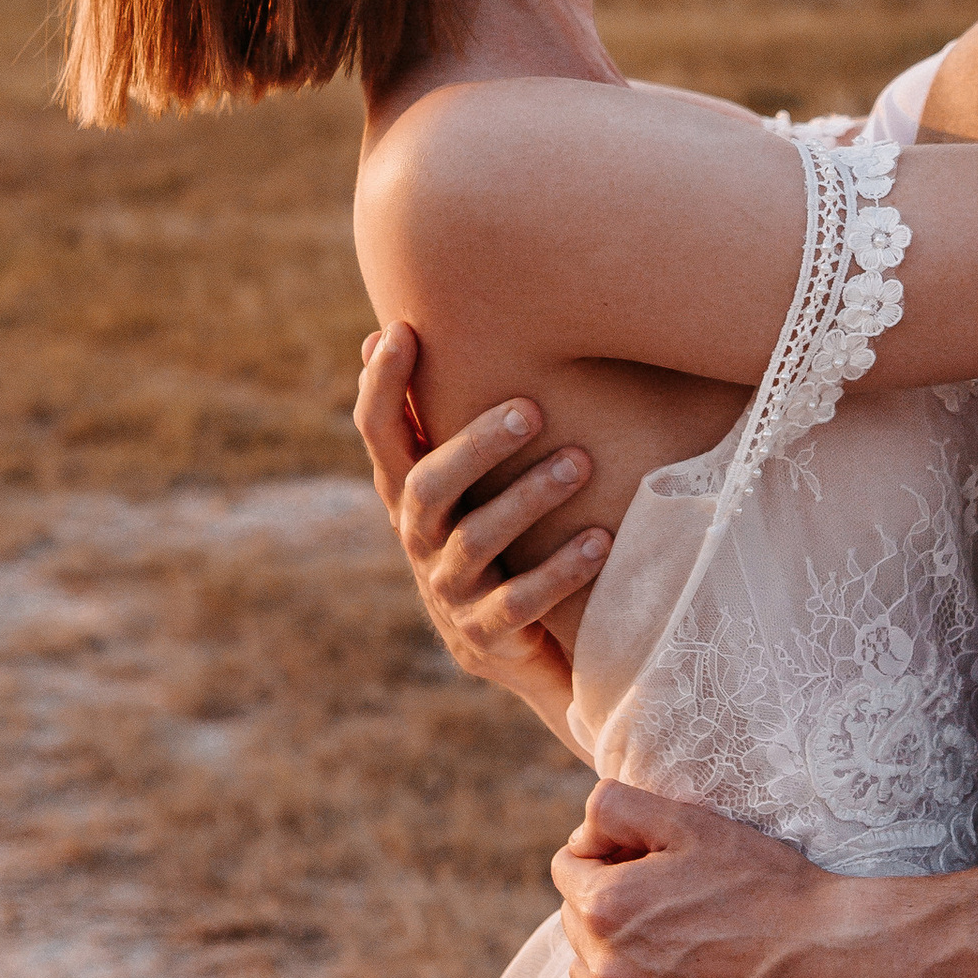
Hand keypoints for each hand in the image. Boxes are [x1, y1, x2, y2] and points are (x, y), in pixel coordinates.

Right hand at [353, 326, 608, 745]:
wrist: (518, 651)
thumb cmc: (496, 535)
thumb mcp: (465, 480)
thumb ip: (442, 416)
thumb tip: (393, 326)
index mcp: (408, 494)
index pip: (378, 434)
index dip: (382, 386)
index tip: (403, 330)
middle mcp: (417, 539)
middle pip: (425, 487)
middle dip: (474, 445)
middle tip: (529, 408)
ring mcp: (449, 591)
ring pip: (476, 540)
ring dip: (528, 498)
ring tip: (579, 463)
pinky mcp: (486, 636)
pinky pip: (520, 602)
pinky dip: (559, 569)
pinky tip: (600, 540)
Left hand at [553, 782, 871, 977]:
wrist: (830, 964)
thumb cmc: (764, 886)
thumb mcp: (690, 822)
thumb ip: (614, 810)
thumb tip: (579, 839)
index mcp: (605, 907)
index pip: (568, 868)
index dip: (607, 853)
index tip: (649, 858)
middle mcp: (607, 970)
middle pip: (576, 923)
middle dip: (607, 902)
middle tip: (669, 896)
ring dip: (610, 955)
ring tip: (668, 942)